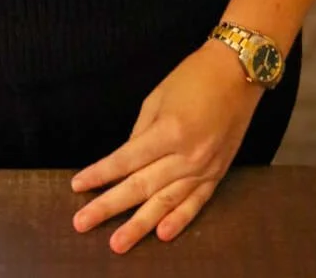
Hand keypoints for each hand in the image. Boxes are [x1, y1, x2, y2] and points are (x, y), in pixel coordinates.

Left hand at [70, 42, 260, 253]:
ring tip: (117, 243)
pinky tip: (162, 235)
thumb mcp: (157, 97)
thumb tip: (125, 162)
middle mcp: (186, 155)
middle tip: (82, 223)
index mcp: (169, 130)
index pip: (126, 160)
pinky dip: (179, 220)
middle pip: (141, 187)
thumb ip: (140, 133)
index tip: (77, 186)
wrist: (237, 72)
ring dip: (139, 225)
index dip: (100, 174)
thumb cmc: (193, 77)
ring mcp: (204, 168)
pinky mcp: (217, 174)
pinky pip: (196, 203)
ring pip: (166, 203)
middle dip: (109, 206)